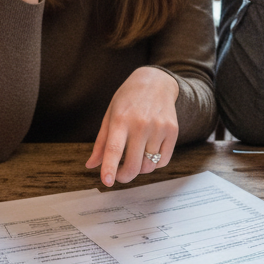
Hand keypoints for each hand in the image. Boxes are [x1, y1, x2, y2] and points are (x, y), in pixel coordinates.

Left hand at [85, 67, 179, 186]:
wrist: (155, 81)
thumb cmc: (128, 99)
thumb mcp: (110, 115)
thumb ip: (101, 142)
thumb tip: (91, 165)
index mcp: (121, 119)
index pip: (114, 149)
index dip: (109, 168)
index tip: (107, 182)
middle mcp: (141, 124)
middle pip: (134, 164)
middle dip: (125, 176)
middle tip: (120, 175)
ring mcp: (159, 128)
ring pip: (149, 166)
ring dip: (140, 169)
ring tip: (135, 159)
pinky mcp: (172, 131)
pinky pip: (163, 161)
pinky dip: (154, 164)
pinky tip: (148, 154)